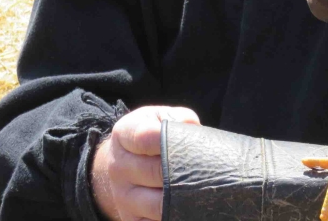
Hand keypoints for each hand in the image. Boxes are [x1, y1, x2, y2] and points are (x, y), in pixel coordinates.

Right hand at [91, 106, 199, 220]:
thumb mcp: (160, 117)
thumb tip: (194, 129)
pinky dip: (174, 217)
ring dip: (183, 198)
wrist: (124, 163)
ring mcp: (122, 196)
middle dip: (184, 170)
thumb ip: (179, 119)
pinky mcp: (130, 219)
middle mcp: (118, 166)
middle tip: (208, 169)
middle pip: (157, 172)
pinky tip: (187, 209)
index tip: (189, 141)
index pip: (145, 137)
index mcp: (124, 134)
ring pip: (159, 204)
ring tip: (202, 191)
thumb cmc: (151, 135)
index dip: (170, 139)